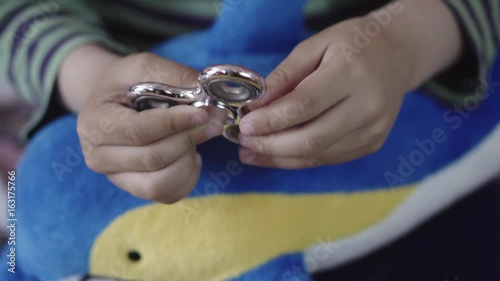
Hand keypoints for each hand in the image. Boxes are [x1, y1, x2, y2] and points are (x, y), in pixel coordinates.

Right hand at [70, 49, 222, 202]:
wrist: (114, 103)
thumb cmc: (127, 83)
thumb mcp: (145, 66)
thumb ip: (175, 76)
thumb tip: (209, 96)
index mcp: (95, 123)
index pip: (138, 132)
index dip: (174, 124)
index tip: (202, 113)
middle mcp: (98, 157)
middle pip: (152, 159)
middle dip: (189, 139)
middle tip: (213, 122)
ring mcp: (116, 178)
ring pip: (159, 184)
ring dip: (187, 160)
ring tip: (197, 137)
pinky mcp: (135, 189)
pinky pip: (168, 194)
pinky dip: (188, 176)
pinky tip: (191, 155)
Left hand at [237, 0, 461, 168]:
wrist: (397, 55)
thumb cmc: (351, 44)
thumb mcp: (314, 46)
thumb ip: (284, 76)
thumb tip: (255, 106)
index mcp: (350, 74)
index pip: (303, 106)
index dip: (270, 120)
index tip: (243, 124)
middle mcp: (367, 106)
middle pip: (310, 139)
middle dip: (270, 145)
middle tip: (243, 141)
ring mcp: (373, 129)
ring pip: (317, 155)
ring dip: (279, 158)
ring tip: (251, 152)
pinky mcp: (372, 143)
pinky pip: (328, 159)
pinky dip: (297, 160)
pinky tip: (275, 155)